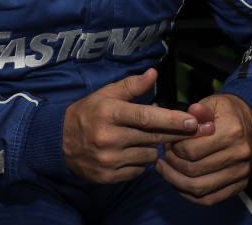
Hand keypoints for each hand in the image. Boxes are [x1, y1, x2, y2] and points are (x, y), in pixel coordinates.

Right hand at [63, 68, 200, 182]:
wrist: (59, 142)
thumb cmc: (88, 113)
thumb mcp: (106, 94)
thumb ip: (131, 85)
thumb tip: (153, 74)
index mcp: (110, 113)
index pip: (146, 117)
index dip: (171, 120)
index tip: (192, 122)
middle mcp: (109, 137)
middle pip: (152, 138)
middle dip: (173, 134)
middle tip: (190, 130)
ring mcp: (108, 160)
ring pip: (149, 156)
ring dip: (152, 148)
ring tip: (141, 139)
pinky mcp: (108, 177)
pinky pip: (138, 171)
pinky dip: (140, 162)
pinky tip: (130, 152)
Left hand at [156, 93, 251, 204]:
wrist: (248, 120)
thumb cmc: (224, 111)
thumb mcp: (211, 103)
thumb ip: (200, 109)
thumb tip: (192, 111)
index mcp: (232, 132)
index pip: (191, 150)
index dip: (173, 148)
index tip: (167, 142)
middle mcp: (239, 154)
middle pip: (194, 170)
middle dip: (172, 165)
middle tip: (164, 155)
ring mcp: (242, 172)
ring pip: (199, 188)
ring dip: (176, 181)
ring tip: (165, 170)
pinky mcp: (241, 185)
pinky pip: (209, 199)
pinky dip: (190, 195)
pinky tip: (178, 183)